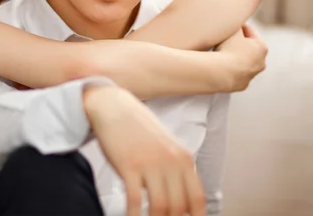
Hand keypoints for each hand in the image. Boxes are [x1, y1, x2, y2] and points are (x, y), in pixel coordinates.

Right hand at [83, 85, 205, 215]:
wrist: (115, 108)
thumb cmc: (139, 130)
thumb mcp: (167, 148)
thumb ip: (176, 172)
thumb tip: (181, 205)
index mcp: (184, 158)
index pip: (197, 199)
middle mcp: (171, 161)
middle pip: (179, 207)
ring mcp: (151, 163)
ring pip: (161, 207)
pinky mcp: (130, 165)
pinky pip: (136, 201)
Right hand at [215, 24, 267, 91]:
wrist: (220, 73)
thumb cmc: (228, 49)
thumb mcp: (232, 29)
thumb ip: (236, 22)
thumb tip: (234, 18)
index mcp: (262, 47)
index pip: (250, 31)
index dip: (239, 27)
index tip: (230, 25)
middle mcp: (261, 62)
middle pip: (249, 48)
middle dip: (239, 44)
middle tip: (226, 40)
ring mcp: (252, 75)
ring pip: (244, 62)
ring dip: (236, 57)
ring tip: (222, 53)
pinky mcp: (242, 85)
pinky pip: (236, 73)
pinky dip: (231, 69)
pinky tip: (222, 66)